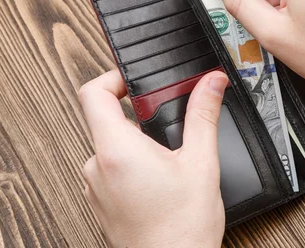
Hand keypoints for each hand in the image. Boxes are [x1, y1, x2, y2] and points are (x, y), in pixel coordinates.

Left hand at [78, 70, 227, 246]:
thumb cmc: (182, 227)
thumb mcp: (201, 161)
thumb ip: (204, 114)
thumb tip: (211, 83)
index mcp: (117, 150)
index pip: (93, 93)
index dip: (112, 77)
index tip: (133, 80)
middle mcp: (97, 166)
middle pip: (105, 119)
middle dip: (137, 115)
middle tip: (165, 121)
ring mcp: (95, 186)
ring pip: (110, 145)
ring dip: (135, 142)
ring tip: (167, 158)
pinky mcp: (100, 201)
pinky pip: (109, 168)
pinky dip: (130, 164)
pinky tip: (157, 179)